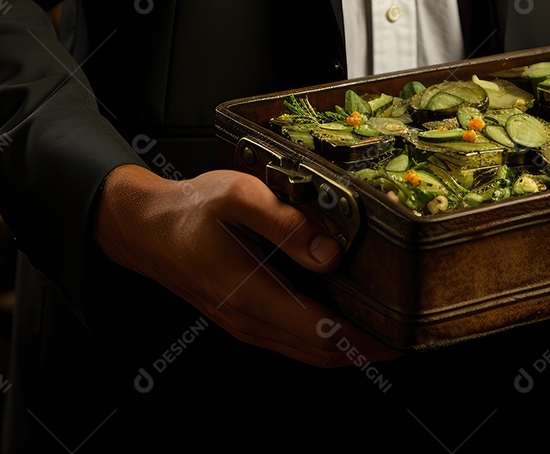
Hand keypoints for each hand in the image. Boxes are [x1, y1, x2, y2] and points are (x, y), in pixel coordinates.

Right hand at [94, 164, 397, 366]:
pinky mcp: (243, 318)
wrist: (143, 228)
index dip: (363, 339)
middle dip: (364, 349)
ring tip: (384, 334)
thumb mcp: (237, 197)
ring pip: (306, 352)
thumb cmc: (188, 210)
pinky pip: (291, 341)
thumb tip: (328, 253)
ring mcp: (245, 324)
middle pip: (319, 352)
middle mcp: (250, 319)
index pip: (320, 333)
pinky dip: (323, 340)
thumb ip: (284, 223)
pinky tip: (343, 324)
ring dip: (346, 349)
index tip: (398, 335)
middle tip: (406, 337)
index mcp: (252, 294)